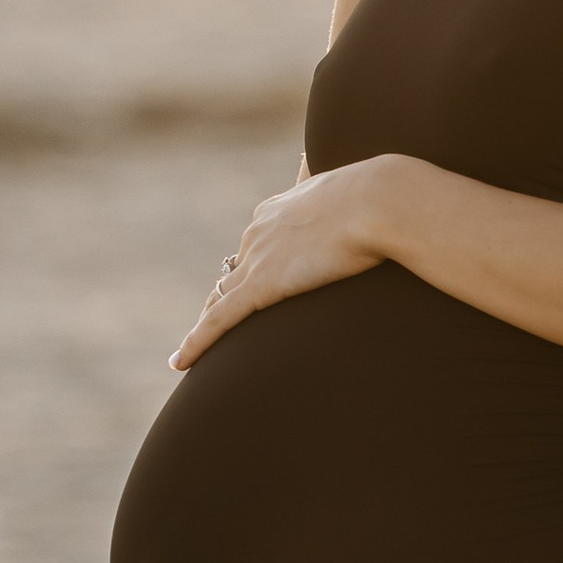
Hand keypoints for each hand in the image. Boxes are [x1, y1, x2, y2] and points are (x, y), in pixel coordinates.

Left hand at [169, 158, 402, 368]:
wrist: (377, 202)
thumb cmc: (382, 201)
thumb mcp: (362, 200)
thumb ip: (355, 207)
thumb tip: (378, 204)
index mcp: (279, 209)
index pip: (255, 245)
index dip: (251, 267)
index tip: (247, 285)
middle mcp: (259, 232)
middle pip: (233, 272)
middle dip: (227, 298)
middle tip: (217, 326)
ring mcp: (257, 259)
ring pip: (221, 298)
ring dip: (207, 326)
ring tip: (195, 352)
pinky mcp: (261, 286)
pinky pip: (219, 319)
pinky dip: (197, 341)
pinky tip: (179, 362)